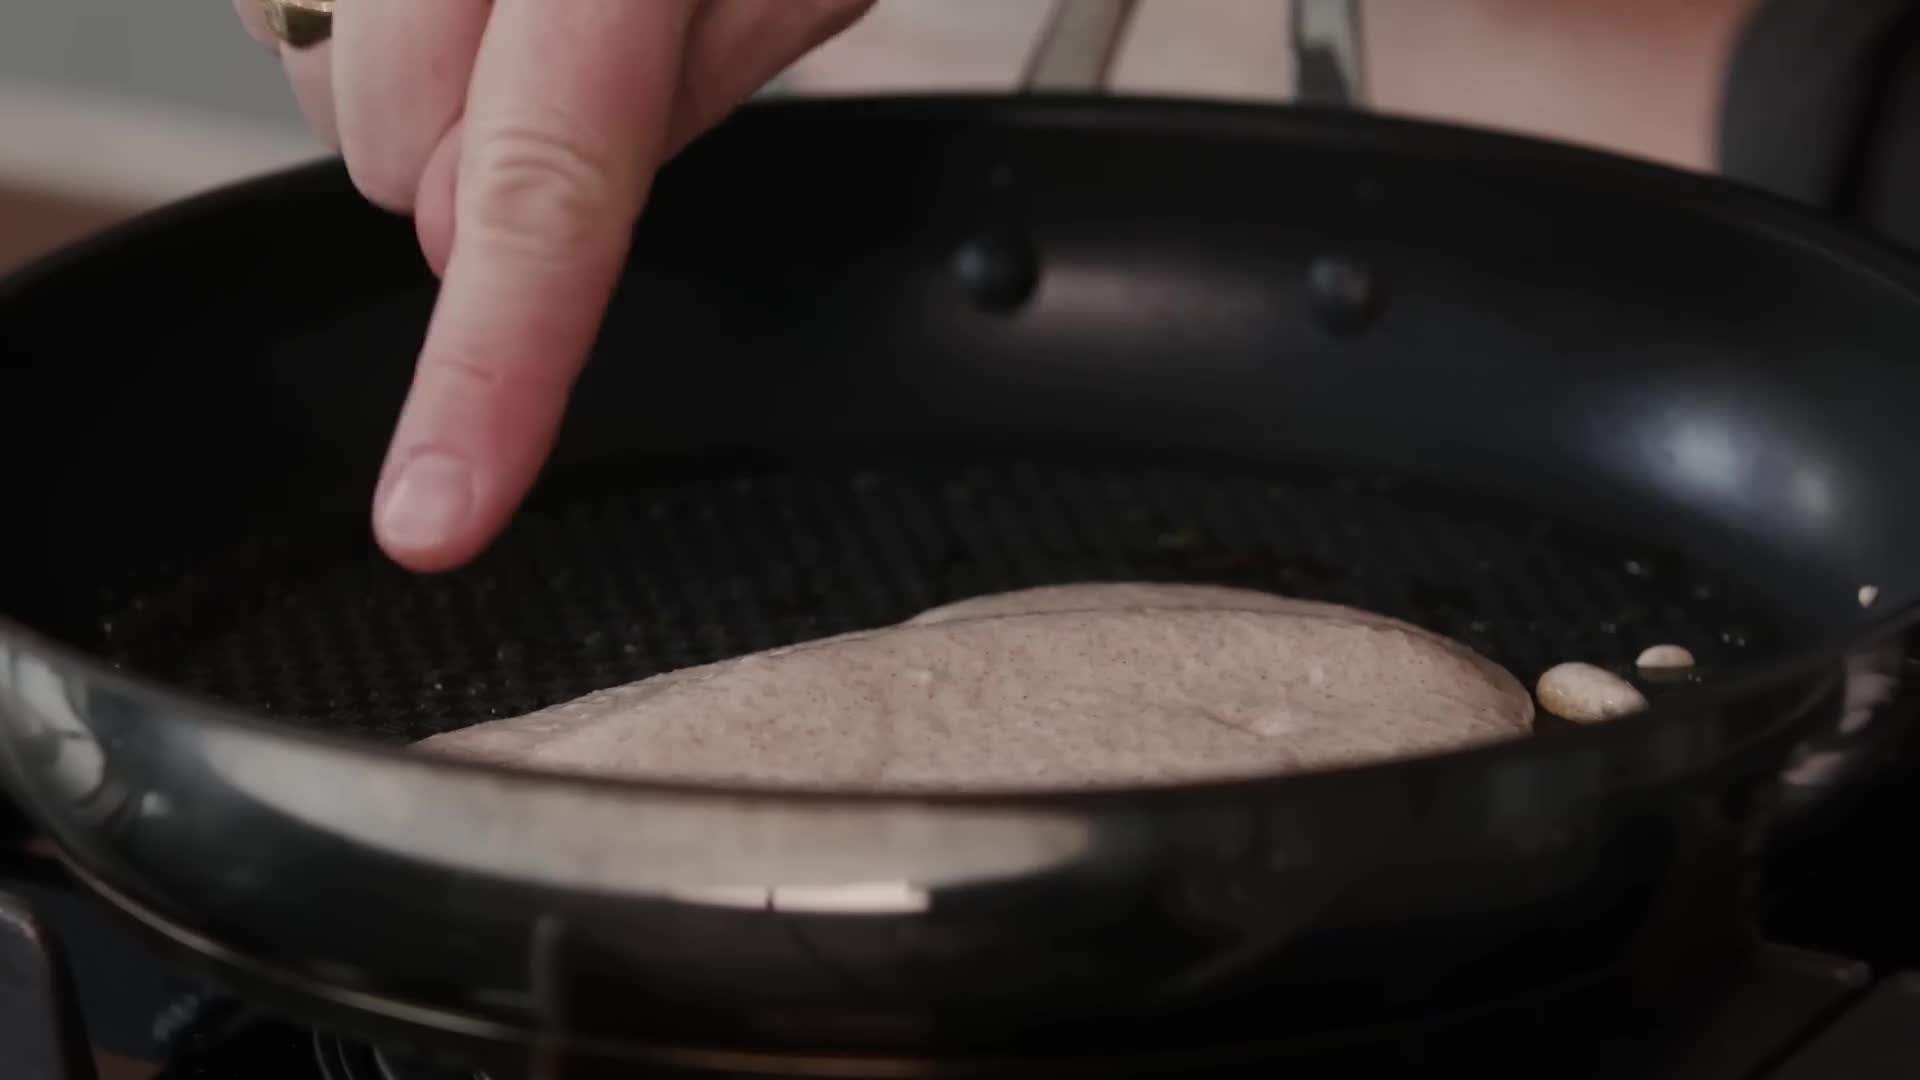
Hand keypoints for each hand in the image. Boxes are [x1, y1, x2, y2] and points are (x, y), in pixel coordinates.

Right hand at [237, 0, 871, 570]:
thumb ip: (684, 86)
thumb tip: (501, 221)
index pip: (541, 184)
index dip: (490, 368)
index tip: (436, 512)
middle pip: (391, 144)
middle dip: (476, 158)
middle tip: (574, 58)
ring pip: (317, 80)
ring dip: (418, 79)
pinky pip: (279, 5)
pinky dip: (362, 14)